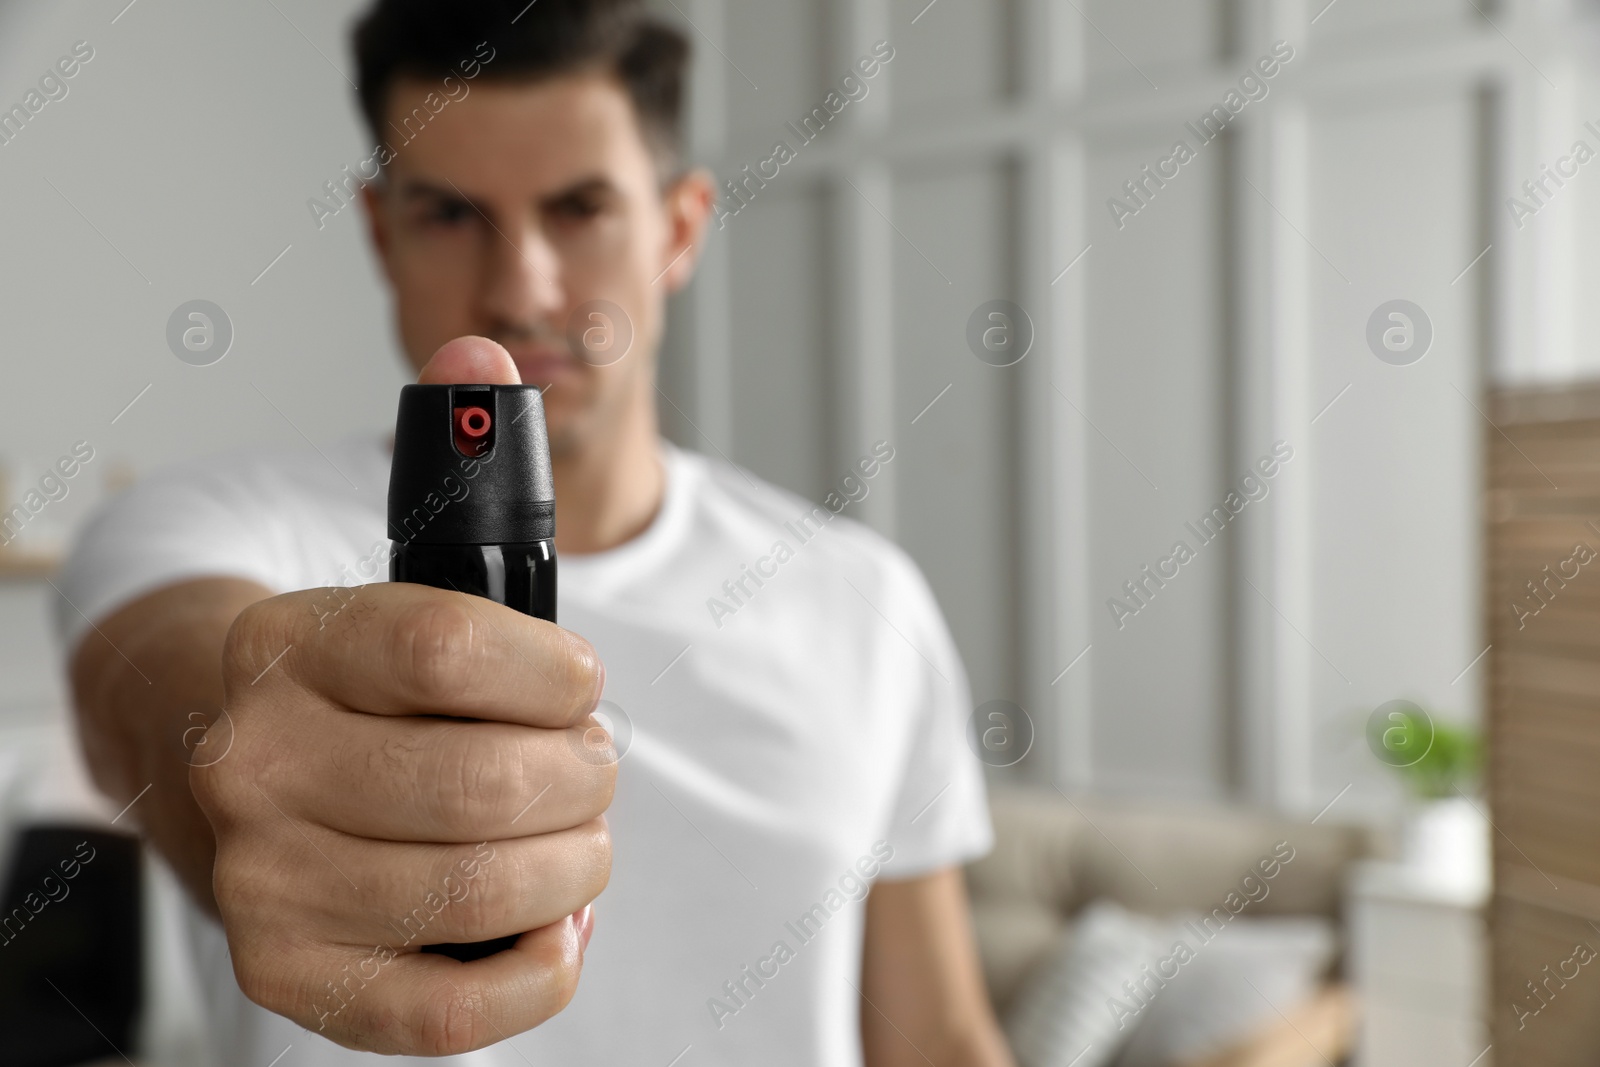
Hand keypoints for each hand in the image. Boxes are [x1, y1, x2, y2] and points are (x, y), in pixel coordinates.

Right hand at [190, 338, 613, 1054]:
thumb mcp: (401, 560)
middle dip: (584, 775)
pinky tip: (555, 917)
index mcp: (290, 647)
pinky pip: (451, 1008)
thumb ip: (459, 452)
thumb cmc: (349, 672)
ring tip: (578, 831)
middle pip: (485, 783)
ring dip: (577, 860)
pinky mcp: (298, 977)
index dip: (555, 672)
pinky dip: (541, 966)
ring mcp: (268, 882)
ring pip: (484, 886)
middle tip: (592, 766)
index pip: (451, 649)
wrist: (217, 759)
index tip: (577, 681)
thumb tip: (486, 346)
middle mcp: (256, 766)